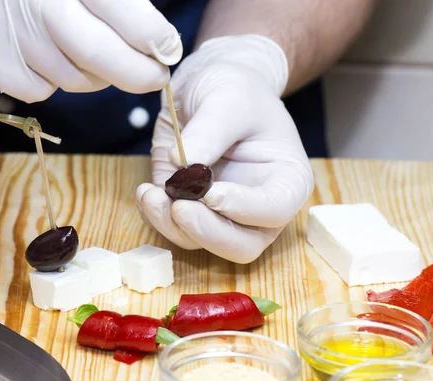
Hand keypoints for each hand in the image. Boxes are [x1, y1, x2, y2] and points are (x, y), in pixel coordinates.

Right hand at [0, 0, 181, 101]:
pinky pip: (40, 90)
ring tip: (85, 51)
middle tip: (155, 76)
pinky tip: (43, 54)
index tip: (168, 50)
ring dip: (94, 74)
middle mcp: (33, 4)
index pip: (121, 10)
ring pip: (73, 79)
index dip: (152, 37)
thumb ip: (119, 4)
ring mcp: (3, 35)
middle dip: (137, 73)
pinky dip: (53, 80)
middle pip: (98, 55)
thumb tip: (161, 43)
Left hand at [136, 35, 314, 263]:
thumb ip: (210, 131)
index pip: (274, 209)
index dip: (244, 208)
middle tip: (179, 208)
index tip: (212, 193)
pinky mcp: (190, 209)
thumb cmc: (234, 87)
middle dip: (207, 232)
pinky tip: (146, 192)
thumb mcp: (227, 96)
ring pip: (203, 242)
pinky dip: (157, 217)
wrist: (209, 85)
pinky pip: (174, 228)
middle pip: (242, 244)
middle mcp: (257, 206)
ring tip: (151, 194)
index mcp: (285, 179)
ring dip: (173, 225)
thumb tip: (182, 165)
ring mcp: (222, 213)